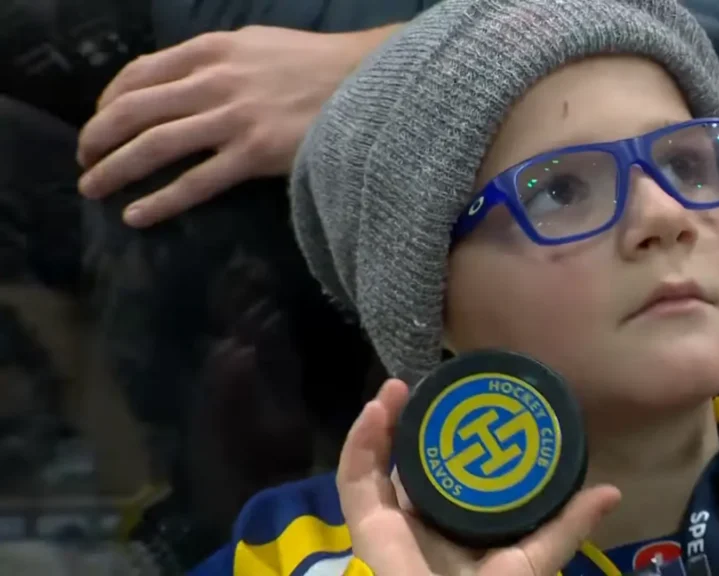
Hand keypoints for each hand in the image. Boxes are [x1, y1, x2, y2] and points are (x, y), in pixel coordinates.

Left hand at [76, 24, 400, 227]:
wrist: (369, 83)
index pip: (141, 73)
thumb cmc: (319, 66)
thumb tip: (185, 83)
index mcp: (213, 49)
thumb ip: (218, 60)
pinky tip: (137, 214)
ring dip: (115, 168)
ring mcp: (233, 118)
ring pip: (155, 145)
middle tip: (84, 160)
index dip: (109, 100)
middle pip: (135, 109)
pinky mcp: (254, 154)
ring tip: (93, 187)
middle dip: (98, 137)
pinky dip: (160, 199)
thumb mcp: (259, 44)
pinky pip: (196, 182)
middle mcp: (215, 80)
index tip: (100, 122)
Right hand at [338, 379, 620, 575]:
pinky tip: (376, 410)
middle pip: (403, 463)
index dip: (446, 437)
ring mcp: (389, 525)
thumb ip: (565, 527)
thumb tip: (611, 492)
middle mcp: (418, 522)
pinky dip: (358, 443)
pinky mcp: (367, 530)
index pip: (443, 474)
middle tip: (423, 384)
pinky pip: (354, 481)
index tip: (462, 401)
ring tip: (395, 388)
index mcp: (453, 528)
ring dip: (379, 423)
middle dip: (408, 422)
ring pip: (372, 465)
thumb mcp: (534, 560)